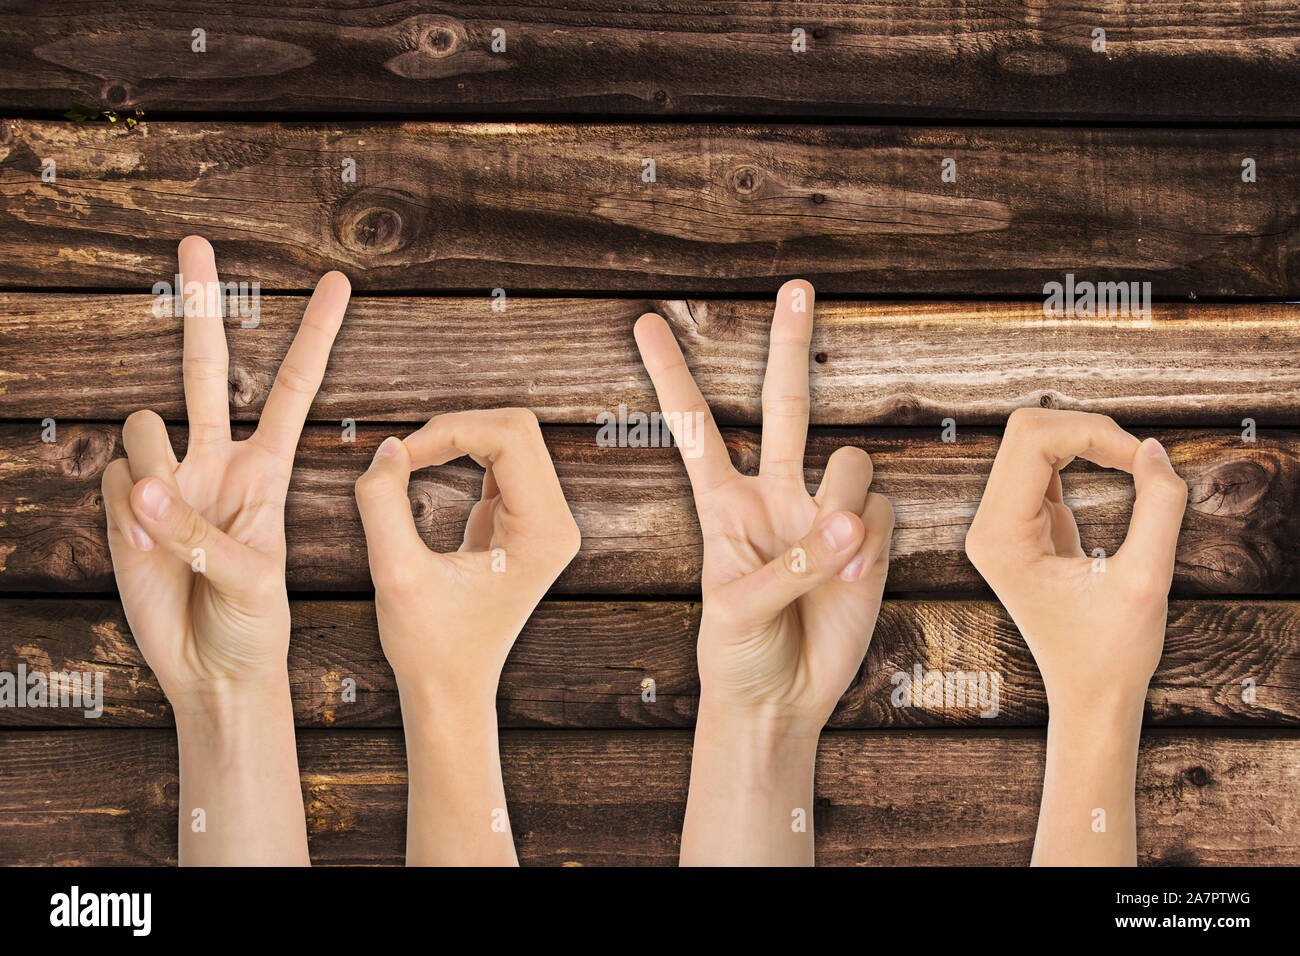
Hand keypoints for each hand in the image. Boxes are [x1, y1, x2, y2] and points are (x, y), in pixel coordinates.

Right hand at [101, 235, 350, 864]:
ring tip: (174, 532)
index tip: (338, 283)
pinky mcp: (126, 506)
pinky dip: (126, 515)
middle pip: (207, 368)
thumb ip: (202, 533)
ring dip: (154, 472)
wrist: (213, 669)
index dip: (313, 336)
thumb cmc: (255, 624)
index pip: (292, 388)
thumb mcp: (253, 581)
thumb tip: (145, 487)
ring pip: (143, 427)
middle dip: (202, 305)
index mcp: (267, 469)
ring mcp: (169, 480)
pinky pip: (114, 482)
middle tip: (195, 241)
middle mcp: (217, 460)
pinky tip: (148, 549)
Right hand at [353, 408, 579, 864]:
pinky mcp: (524, 522)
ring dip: (456, 439)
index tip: (400, 457)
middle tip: (402, 456)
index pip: (510, 437)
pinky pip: (498, 461)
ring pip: (508, 439)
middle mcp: (557, 523)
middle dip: (455, 428)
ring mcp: (545, 521)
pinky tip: (423, 472)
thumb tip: (388, 447)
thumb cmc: (429, 646)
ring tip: (409, 464)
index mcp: (544, 533)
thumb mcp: (395, 576)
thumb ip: (383, 504)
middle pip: (516, 429)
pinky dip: (459, 454)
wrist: (452, 691)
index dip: (450, 430)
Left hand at [635, 279, 892, 864]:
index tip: (645, 322)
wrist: (781, 701)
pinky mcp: (871, 542)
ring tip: (833, 561)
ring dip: (846, 504)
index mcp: (723, 503)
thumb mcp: (736, 610)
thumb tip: (852, 521)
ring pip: (853, 462)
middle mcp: (776, 494)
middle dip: (790, 345)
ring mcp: (826, 514)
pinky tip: (853, 582)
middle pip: (788, 403)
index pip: (697, 426)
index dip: (673, 375)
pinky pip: (885, 514)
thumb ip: (792, 562)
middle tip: (796, 286)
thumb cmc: (736, 654)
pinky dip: (873, 546)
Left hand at [964, 408, 1187, 864]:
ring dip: (1088, 440)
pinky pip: (1045, 464)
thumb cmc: (1113, 652)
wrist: (1090, 695)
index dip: (1093, 432)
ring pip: (1034, 441)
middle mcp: (987, 526)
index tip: (1142, 460)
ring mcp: (999, 524)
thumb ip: (1158, 509)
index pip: (1032, 440)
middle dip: (1088, 430)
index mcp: (999, 537)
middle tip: (1141, 460)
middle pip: (1027, 430)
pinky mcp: (1020, 524)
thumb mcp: (1147, 581)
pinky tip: (1121, 472)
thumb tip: (1153, 449)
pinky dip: (1084, 455)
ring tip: (1135, 467)